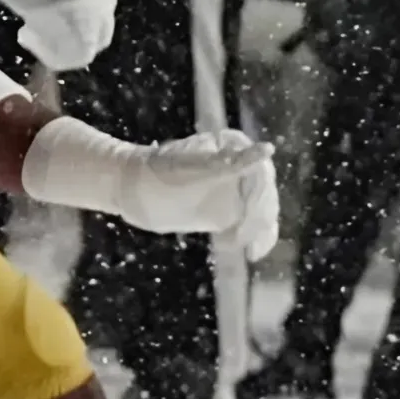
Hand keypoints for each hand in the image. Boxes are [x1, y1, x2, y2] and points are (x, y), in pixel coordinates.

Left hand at [117, 130, 278, 254]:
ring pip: (262, 212)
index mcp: (235, 146)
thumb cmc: (158, 172)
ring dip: (258, 231)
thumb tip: (268, 149)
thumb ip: (231, 163)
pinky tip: (254, 252)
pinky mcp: (228, 212)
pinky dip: (257, 239)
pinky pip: (251, 225)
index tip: (247, 214)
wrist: (131, 189)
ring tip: (247, 249)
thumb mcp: (194, 166)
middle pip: (264, 195)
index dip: (260, 195)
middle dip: (257, 217)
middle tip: (240, 235)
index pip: (262, 174)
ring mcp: (236, 191)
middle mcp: (241, 166)